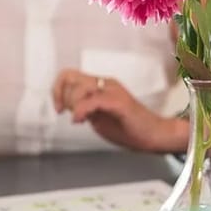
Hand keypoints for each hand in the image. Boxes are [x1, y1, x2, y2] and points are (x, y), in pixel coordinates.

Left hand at [52, 69, 186, 152]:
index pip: (70, 75)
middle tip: (70, 114)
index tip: (58, 108)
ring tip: (80, 119)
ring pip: (80, 87)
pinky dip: (81, 111)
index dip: (57, 89)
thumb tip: (68, 108)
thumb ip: (86, 109)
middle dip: (62, 97)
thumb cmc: (129, 128)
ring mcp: (113, 91)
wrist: (153, 135)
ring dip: (73, 105)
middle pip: (70, 77)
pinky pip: (92, 100)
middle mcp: (106, 83)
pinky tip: (81, 121)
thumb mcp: (100, 117)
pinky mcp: (118, 102)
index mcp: (102, 85)